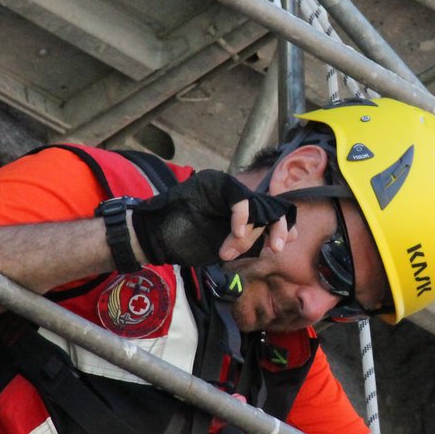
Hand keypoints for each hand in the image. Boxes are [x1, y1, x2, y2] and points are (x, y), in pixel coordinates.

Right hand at [130, 170, 295, 266]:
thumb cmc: (185, 243)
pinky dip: (242, 217)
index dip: (282, 227)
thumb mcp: (224, 246)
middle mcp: (236, 196)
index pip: (269, 213)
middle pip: (269, 206)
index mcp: (240, 210)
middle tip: (275, 249)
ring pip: (257, 205)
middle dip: (276, 229)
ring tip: (230, 250)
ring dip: (250, 231)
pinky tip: (235, 234)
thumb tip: (274, 243)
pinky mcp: (215, 183)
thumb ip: (247, 241)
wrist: (152, 237)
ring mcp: (225, 187)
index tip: (279, 246)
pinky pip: (239, 198)